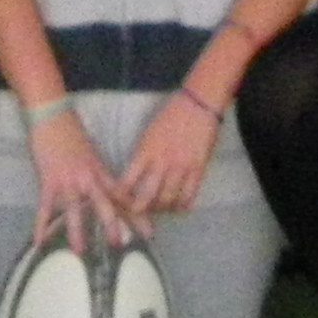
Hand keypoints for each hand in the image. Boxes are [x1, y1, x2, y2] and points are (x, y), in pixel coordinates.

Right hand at [27, 108, 134, 245]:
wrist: (54, 116)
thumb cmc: (73, 135)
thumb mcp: (92, 155)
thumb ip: (99, 174)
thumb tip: (110, 192)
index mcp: (101, 171)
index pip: (122, 196)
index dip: (136, 214)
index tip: (149, 231)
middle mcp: (89, 178)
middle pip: (104, 203)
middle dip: (113, 224)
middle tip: (120, 244)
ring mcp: (69, 180)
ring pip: (76, 208)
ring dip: (77, 230)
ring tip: (80, 251)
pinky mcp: (49, 181)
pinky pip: (46, 207)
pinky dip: (42, 224)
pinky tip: (39, 241)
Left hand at [115, 93, 224, 216]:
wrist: (198, 103)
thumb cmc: (170, 114)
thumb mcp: (148, 133)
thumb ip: (143, 155)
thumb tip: (137, 176)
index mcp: (145, 151)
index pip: (127, 182)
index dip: (120, 197)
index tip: (119, 202)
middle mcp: (161, 162)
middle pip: (146, 197)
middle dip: (139, 210)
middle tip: (138, 213)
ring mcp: (181, 167)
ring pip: (168, 200)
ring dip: (162, 209)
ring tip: (160, 208)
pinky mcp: (198, 169)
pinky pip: (189, 195)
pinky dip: (183, 205)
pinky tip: (179, 205)